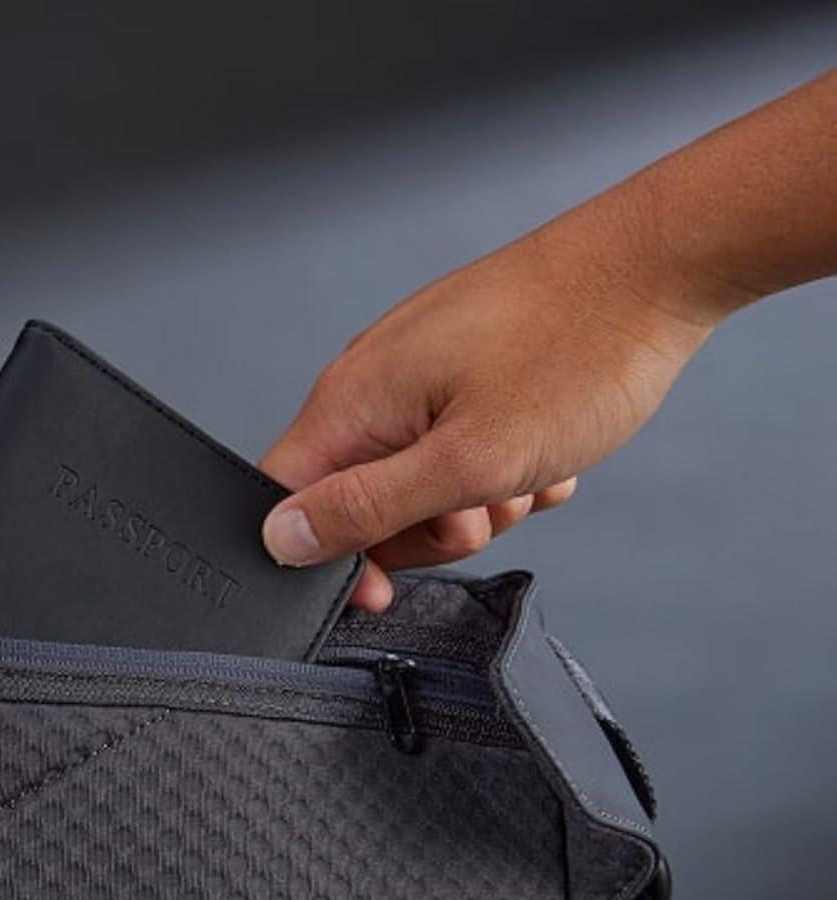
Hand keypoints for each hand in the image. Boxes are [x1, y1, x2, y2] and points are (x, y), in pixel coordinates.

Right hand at [260, 203, 717, 609]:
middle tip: (483, 505)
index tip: (383, 590)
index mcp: (353, 398)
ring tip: (529, 469)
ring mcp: (424, 374)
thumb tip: (281, 539)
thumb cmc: (578, 350)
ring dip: (479, 501)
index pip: (287, 501)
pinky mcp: (469, 373)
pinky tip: (548, 448)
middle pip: (358, 502)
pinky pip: (467, 453)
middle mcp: (376, 381)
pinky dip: (507, 468)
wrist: (663, 265)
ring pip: (421, 485)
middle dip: (425, 529)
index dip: (323, 559)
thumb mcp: (467, 462)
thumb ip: (366, 508)